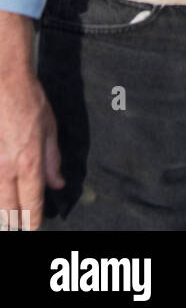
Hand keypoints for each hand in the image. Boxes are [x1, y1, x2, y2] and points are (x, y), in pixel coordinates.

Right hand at [0, 69, 63, 229]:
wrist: (5, 82)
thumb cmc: (28, 101)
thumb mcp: (50, 130)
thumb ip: (52, 161)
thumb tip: (57, 183)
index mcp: (29, 161)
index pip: (31, 202)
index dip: (33, 218)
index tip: (34, 224)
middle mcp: (6, 167)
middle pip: (8, 208)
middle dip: (15, 220)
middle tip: (20, 223)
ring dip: (2, 208)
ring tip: (9, 213)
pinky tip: (2, 189)